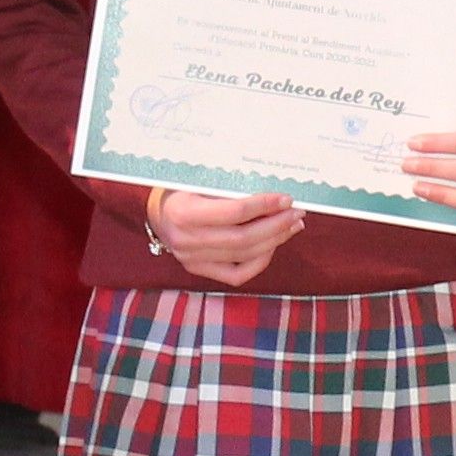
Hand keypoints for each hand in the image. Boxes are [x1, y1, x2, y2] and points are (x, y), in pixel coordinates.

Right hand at [146, 183, 302, 288]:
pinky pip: (237, 274)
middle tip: (297, 213)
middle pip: (243, 238)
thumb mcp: (199, 180)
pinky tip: (272, 246)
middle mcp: (186, 239)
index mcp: (184, 212)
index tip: (286, 198)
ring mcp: (192, 259)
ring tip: (291, 226)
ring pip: (244, 255)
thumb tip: (273, 193)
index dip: (264, 205)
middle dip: (276, 225)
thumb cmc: (182, 189)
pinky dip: (259, 261)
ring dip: (274, 241)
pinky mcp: (198, 270)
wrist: (158, 212)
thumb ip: (229, 187)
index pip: (234, 212)